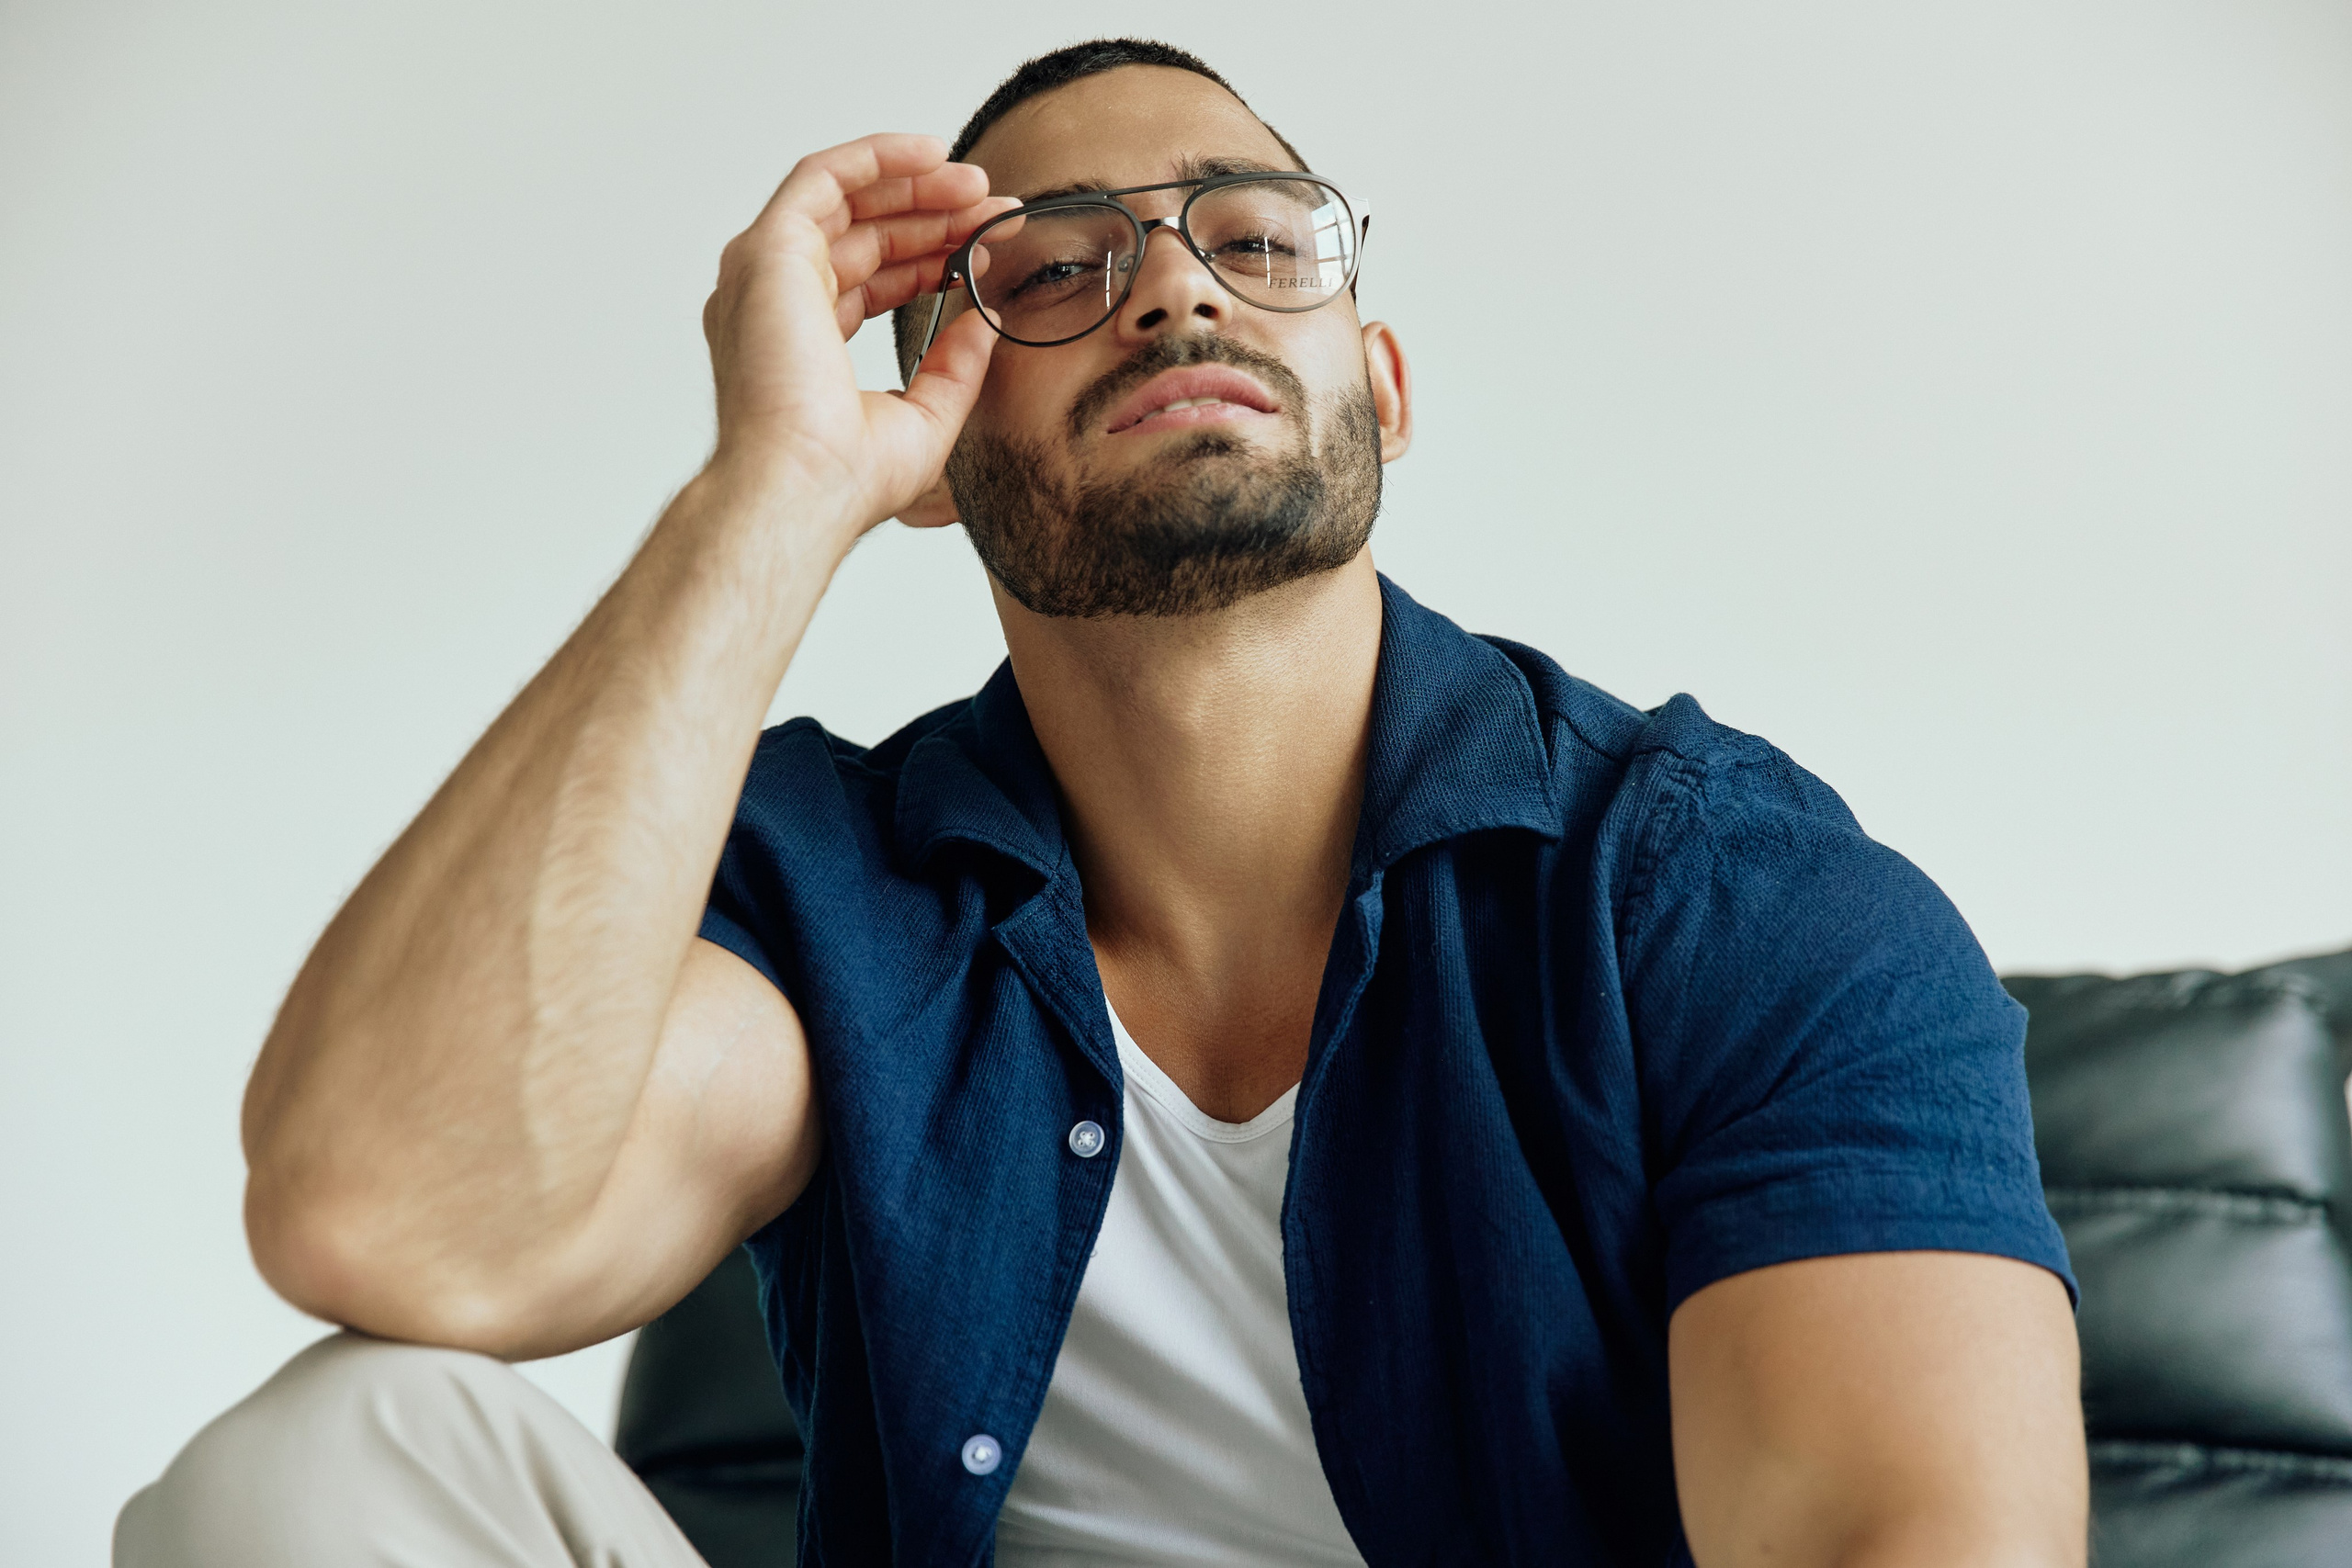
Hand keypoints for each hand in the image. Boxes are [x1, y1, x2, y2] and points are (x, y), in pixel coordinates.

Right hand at [699, 134, 1016, 541]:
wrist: (805, 487)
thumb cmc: (845, 478)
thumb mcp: (925, 416)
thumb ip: (955, 366)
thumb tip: (985, 320)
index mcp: (803, 342)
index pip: (874, 278)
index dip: (934, 256)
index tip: (989, 248)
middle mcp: (776, 302)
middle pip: (864, 235)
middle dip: (935, 216)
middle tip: (996, 209)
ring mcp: (767, 274)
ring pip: (846, 200)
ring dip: (914, 184)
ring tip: (978, 186)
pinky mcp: (768, 250)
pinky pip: (822, 178)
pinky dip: (875, 158)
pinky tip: (929, 154)